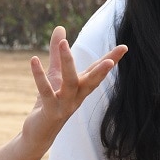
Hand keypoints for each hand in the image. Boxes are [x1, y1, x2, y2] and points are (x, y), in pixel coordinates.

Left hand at [21, 25, 126, 150]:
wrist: (39, 132)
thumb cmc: (49, 102)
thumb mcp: (54, 73)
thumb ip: (57, 52)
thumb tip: (60, 27)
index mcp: (81, 87)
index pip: (97, 71)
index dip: (111, 59)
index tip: (125, 47)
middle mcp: (77, 97)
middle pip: (92, 81)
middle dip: (101, 70)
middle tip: (111, 60)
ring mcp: (65, 105)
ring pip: (70, 83)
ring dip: (68, 63)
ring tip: (65, 43)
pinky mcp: (50, 111)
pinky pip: (45, 91)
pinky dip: (39, 76)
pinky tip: (34, 60)